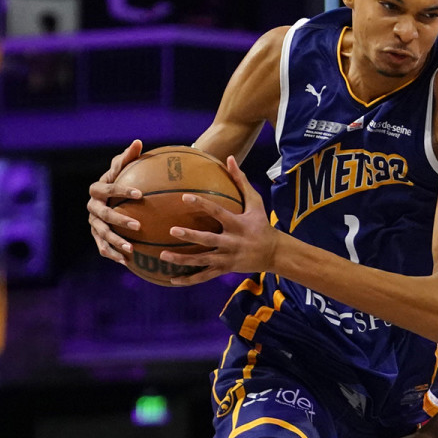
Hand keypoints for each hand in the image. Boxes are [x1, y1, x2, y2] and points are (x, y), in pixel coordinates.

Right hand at [86, 139, 143, 263]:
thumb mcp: (124, 168)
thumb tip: (138, 141)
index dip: (122, 190)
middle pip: (103, 214)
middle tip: (138, 224)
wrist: (110, 197)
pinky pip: (102, 247)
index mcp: (97, 189)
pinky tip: (128, 261)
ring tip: (131, 249)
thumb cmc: (121, 179)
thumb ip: (129, 158)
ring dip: (115, 242)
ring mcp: (92, 223)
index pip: (108, 188)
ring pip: (101, 234)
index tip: (140, 194)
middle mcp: (91, 207)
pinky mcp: (96, 236)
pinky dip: (113, 254)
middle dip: (119, 220)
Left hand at [158, 156, 277, 284]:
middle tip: (171, 230)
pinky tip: (172, 280)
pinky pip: (204, 276)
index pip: (218, 212)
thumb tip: (230, 158)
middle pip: (208, 239)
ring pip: (202, 260)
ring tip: (163, 255)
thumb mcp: (256, 203)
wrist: (275, 253)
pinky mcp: (225, 270)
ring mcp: (228, 258)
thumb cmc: (262, 224)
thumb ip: (241, 181)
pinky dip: (189, 279)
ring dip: (182, 260)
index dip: (202, 205)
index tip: (184, 198)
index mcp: (238, 224)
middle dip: (190, 236)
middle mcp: (232, 242)